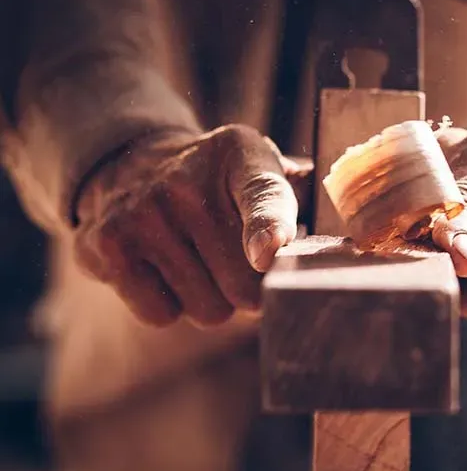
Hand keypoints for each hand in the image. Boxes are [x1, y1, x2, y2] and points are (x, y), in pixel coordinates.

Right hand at [73, 124, 310, 326]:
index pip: (262, 196)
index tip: (269, 253)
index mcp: (242, 155)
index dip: (269, 228)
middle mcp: (187, 181)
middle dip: (249, 289)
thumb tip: (353, 235)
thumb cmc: (217, 181)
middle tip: (234, 260)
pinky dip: (168, 305)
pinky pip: (162, 315)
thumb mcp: (259, 166)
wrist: (132, 163)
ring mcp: (143, 212)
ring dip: (210, 299)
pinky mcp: (108, 244)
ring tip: (197, 260)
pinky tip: (163, 269)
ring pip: (207, 309)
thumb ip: (301, 196)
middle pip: (245, 286)